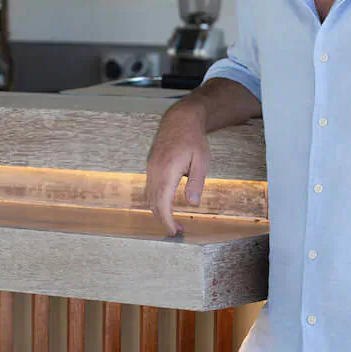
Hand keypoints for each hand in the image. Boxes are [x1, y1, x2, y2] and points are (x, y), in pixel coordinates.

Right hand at [144, 100, 209, 235]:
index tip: (173, 232)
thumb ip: (196, 183)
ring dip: (159, 210)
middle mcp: (154, 171)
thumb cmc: (193, 139)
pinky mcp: (150, 166)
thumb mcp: (201, 161)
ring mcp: (150, 168)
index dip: (166, 220)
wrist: (179, 119)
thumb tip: (192, 203)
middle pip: (153, 202)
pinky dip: (155, 200)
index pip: (162, 203)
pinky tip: (166, 204)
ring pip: (149, 196)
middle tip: (177, 230)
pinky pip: (149, 188)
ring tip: (172, 220)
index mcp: (167, 171)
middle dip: (163, 219)